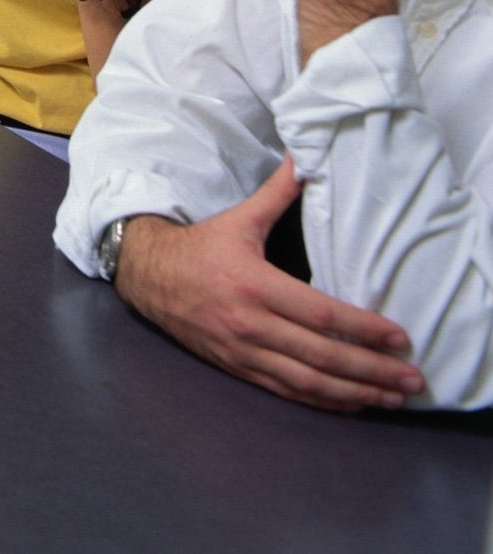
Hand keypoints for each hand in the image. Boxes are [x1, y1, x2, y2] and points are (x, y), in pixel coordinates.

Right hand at [114, 162, 423, 411]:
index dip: (363, 329)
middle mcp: (250, 323)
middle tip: (412, 380)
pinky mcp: (238, 368)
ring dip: (355, 393)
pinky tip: (352, 403)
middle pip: (322, 356)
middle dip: (371, 370)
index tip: (399, 338)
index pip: (320, 314)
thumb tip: (302, 158)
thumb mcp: (238, 219)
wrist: (148, 275)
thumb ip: (276, 193)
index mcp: (253, 283)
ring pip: (308, 382)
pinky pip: (287, 392)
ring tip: (392, 397)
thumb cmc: (200, 246)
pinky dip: (323, 402)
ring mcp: (243, 351)